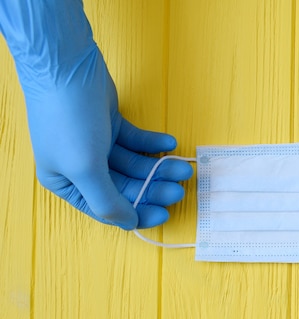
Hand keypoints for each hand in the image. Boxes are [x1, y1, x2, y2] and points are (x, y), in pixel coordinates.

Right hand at [22, 45, 192, 228]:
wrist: (66, 65)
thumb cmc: (70, 121)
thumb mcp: (85, 168)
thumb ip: (107, 201)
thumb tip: (128, 224)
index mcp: (66, 183)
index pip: (106, 208)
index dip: (137, 213)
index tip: (165, 214)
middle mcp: (81, 167)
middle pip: (125, 186)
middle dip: (154, 188)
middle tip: (180, 188)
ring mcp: (97, 144)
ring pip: (134, 164)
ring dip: (159, 166)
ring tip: (183, 168)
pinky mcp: (111, 124)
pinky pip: (137, 141)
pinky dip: (154, 144)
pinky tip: (170, 143)